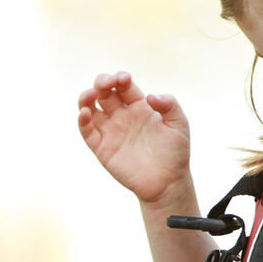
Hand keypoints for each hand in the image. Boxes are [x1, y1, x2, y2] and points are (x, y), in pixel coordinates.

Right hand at [77, 71, 190, 203]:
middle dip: (103, 82)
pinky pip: (87, 132)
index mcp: (139, 107)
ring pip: (90, 108)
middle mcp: (122, 116)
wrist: (168, 182)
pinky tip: (86, 113)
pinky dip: (82, 121)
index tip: (124, 78)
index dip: (120, 78)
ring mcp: (111, 131)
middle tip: (108, 83)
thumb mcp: (180, 124)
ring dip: (86, 98)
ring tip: (91, 94)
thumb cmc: (175, 153)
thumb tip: (150, 96)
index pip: (124, 86)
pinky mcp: (102, 148)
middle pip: (104, 92)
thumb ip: (170, 105)